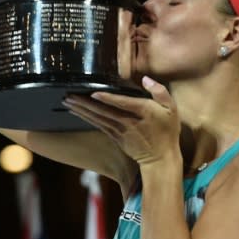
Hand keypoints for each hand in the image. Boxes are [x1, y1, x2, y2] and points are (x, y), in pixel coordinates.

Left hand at [64, 76, 180, 166]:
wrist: (161, 159)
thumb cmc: (167, 131)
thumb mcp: (171, 108)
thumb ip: (159, 91)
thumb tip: (145, 79)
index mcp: (144, 112)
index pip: (123, 103)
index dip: (108, 98)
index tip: (93, 92)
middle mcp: (129, 122)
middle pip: (104, 111)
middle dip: (85, 103)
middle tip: (69, 95)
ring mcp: (121, 131)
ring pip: (98, 119)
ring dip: (82, 110)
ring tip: (67, 102)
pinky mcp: (116, 138)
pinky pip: (99, 126)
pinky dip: (87, 118)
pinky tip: (77, 113)